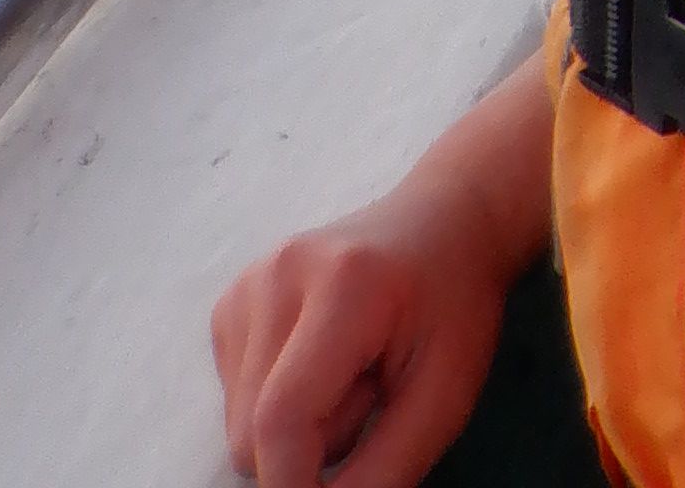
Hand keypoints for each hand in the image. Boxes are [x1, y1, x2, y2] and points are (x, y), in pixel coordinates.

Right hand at [211, 177, 515, 487]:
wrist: (443, 222)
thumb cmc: (454, 306)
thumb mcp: (445, 395)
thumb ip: (385, 470)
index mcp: (343, 286)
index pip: (281, 419)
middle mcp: (277, 276)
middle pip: (252, 434)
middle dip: (310, 451)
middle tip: (373, 397)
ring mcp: (246, 285)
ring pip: (238, 426)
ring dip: (294, 432)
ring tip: (352, 376)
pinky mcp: (230, 304)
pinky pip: (235, 399)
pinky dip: (276, 406)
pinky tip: (322, 365)